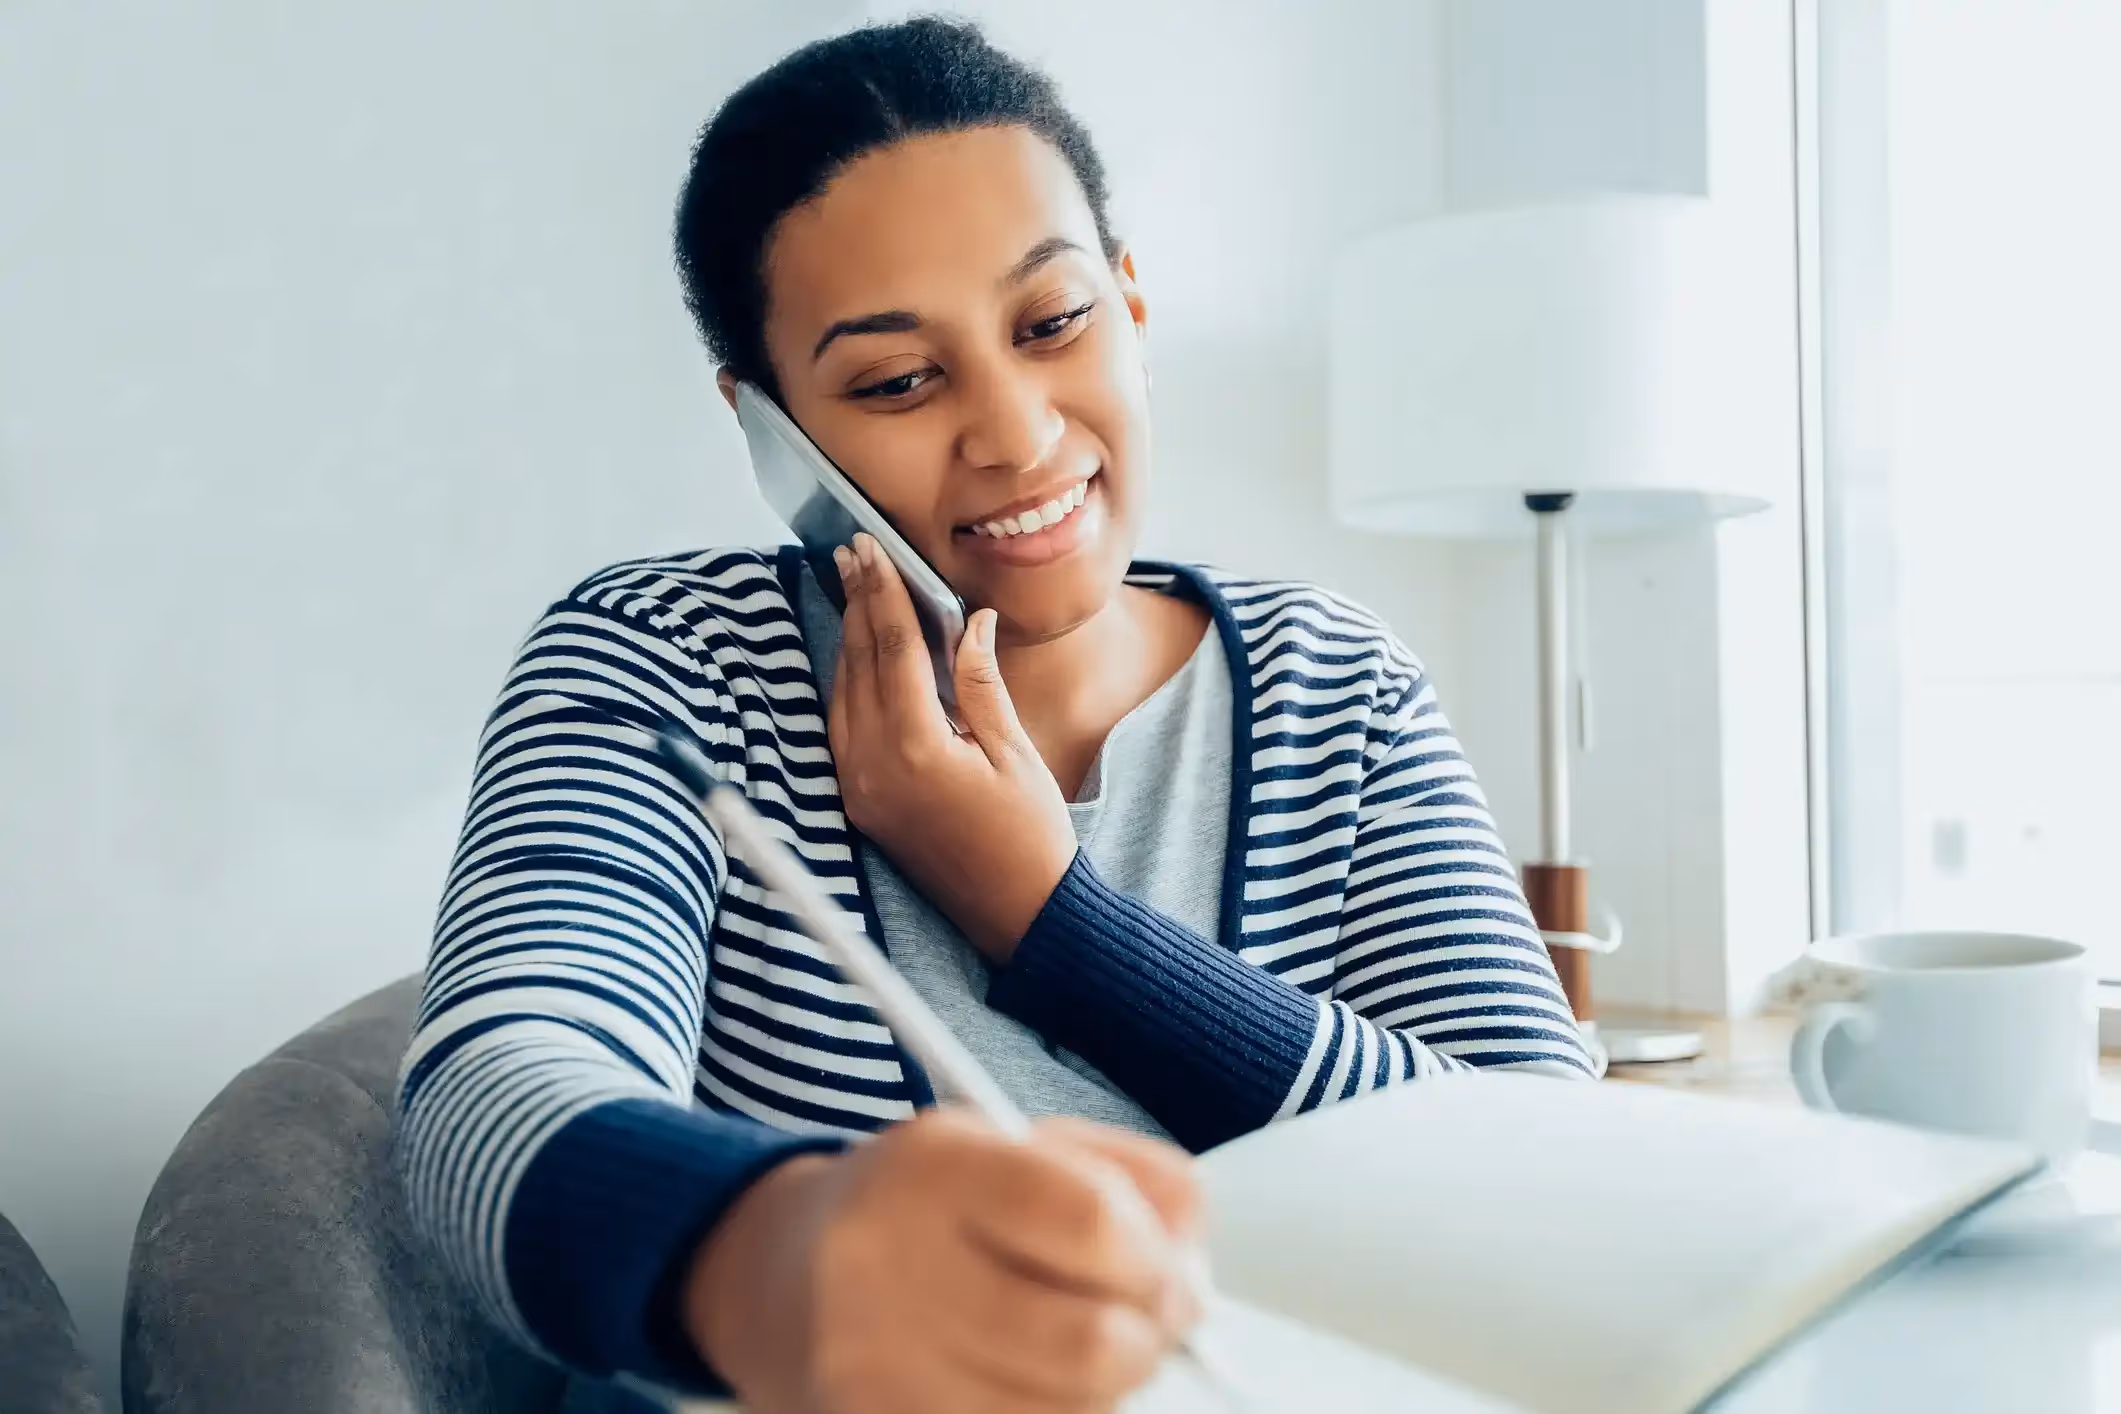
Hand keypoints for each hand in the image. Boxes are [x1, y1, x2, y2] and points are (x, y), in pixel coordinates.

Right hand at [685, 1110, 1206, 1413]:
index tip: (1172, 1274)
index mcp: (931, 1168)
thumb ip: (1129, 1180)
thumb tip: (1194, 1264)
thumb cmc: (923, 1205)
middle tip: (1146, 1325)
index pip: (1090, 1222)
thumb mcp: (1014, 1145)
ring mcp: (871, 1374)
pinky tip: (1030, 1388)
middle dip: (1146, 1341)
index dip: (1157, 1261)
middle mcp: (886, 1269)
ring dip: (1103, 1393)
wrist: (776, 1278)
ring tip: (1076, 1351)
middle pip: (1090, 1345)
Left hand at [827, 533, 1078, 959]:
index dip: (881, 593)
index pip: (890, 649)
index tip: (870, 548)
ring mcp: (861, 790)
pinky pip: (842, 729)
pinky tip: (860, 658)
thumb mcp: (1014, 751)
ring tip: (855, 592)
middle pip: (857, 665)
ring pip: (842, 694)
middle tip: (853, 553)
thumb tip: (969, 621)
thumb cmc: (1030, 837)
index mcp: (915, 749)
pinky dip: (850, 685)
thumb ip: (981, 682)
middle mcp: (873, 768)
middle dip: (857, 605)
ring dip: (849, 641)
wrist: (1021, 916)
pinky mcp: (862, 806)